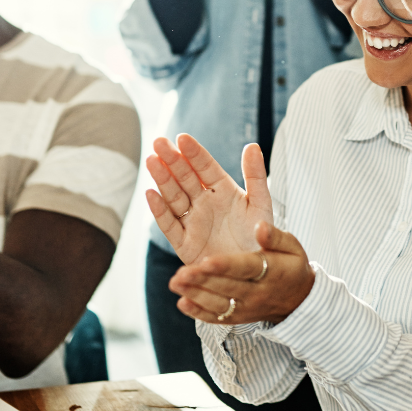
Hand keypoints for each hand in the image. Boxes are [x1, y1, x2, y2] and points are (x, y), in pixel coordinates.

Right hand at [144, 135, 272, 266]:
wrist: (256, 273)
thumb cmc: (261, 237)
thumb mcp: (261, 204)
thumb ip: (256, 175)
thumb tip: (252, 145)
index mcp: (223, 190)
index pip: (206, 167)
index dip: (194, 153)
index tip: (182, 138)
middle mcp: (205, 203)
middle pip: (185, 178)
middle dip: (172, 160)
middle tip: (159, 142)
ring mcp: (194, 222)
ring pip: (174, 197)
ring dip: (163, 180)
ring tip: (152, 161)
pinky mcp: (185, 244)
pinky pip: (170, 225)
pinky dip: (160, 210)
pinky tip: (151, 194)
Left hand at [170, 221, 315, 325]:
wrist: (299, 301)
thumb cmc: (293, 266)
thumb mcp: (293, 247)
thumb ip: (275, 236)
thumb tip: (260, 226)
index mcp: (271, 272)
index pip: (245, 268)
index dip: (226, 265)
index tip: (206, 260)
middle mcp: (257, 293)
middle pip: (227, 287)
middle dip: (203, 280)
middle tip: (181, 273)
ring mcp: (246, 308)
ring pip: (218, 304)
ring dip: (195, 294)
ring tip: (175, 283)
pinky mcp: (238, 318)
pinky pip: (217, 318)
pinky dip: (198, 312)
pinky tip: (182, 303)